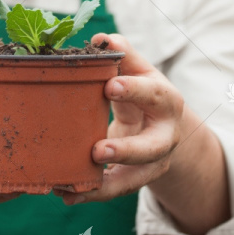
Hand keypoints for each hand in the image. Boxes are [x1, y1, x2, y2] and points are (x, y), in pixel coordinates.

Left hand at [53, 32, 184, 204]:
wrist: (166, 127)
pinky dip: (91, 194)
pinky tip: (67, 195)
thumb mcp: (140, 70)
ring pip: (133, 180)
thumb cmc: (144, 91)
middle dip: (126, 151)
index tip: (110, 85)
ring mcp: (153, 164)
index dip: (134, 90)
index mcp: (166, 101)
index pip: (153, 94)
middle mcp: (165, 137)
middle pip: (151, 148)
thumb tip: (101, 39)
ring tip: (73, 185)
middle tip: (97, 151)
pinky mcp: (136, 180)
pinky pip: (114, 191)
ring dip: (104, 185)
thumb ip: (123, 53)